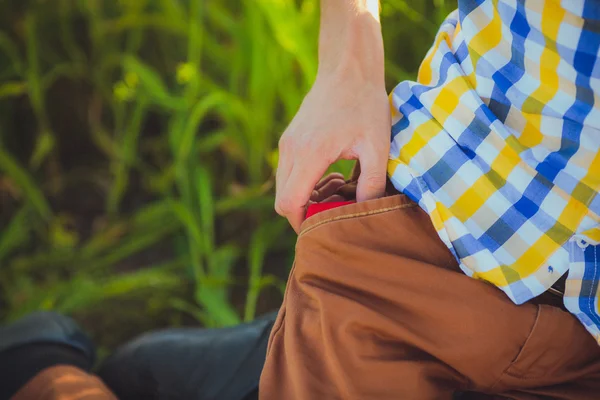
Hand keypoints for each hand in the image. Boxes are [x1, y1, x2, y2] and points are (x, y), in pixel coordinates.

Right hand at [275, 73, 390, 232]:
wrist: (347, 69)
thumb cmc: (365, 104)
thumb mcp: (377, 145)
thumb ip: (372, 182)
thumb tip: (364, 211)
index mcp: (309, 154)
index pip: (289, 204)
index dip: (302, 224)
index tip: (324, 229)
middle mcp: (290, 150)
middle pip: (282, 200)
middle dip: (305, 213)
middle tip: (335, 210)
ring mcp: (286, 143)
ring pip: (283, 188)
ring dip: (305, 197)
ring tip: (338, 188)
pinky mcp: (289, 139)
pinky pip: (288, 173)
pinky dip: (304, 183)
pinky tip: (331, 173)